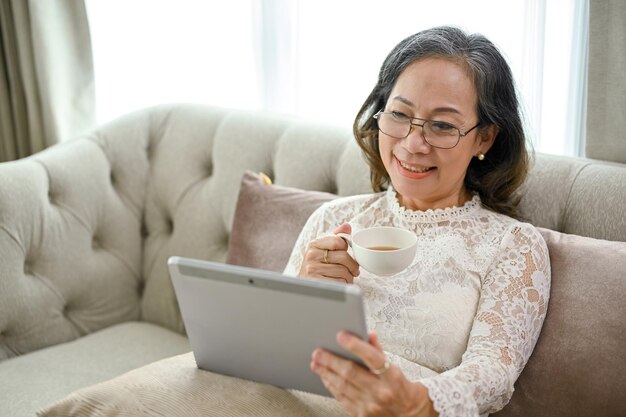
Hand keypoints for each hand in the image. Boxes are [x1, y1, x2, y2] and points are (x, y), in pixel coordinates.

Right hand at [298, 223, 359, 282]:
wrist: (305, 286)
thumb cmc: (318, 266)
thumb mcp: (323, 249)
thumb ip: (336, 237)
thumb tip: (347, 226)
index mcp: (314, 244)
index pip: (338, 241)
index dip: (345, 248)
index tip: (344, 253)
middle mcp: (311, 256)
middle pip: (344, 257)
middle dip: (353, 266)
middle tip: (353, 271)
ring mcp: (313, 270)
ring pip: (344, 271)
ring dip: (349, 277)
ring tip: (345, 278)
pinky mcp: (317, 283)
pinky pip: (340, 283)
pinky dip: (344, 285)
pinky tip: (340, 284)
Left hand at [311, 331, 437, 416]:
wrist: (410, 416)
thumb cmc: (402, 390)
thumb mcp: (397, 368)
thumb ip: (379, 352)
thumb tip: (368, 334)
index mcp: (392, 378)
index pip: (373, 358)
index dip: (356, 346)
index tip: (341, 336)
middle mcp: (381, 393)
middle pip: (351, 373)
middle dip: (331, 360)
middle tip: (318, 352)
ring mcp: (371, 406)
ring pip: (342, 386)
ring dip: (326, 372)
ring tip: (316, 362)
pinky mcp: (362, 415)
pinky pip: (342, 398)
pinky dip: (331, 386)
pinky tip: (325, 377)